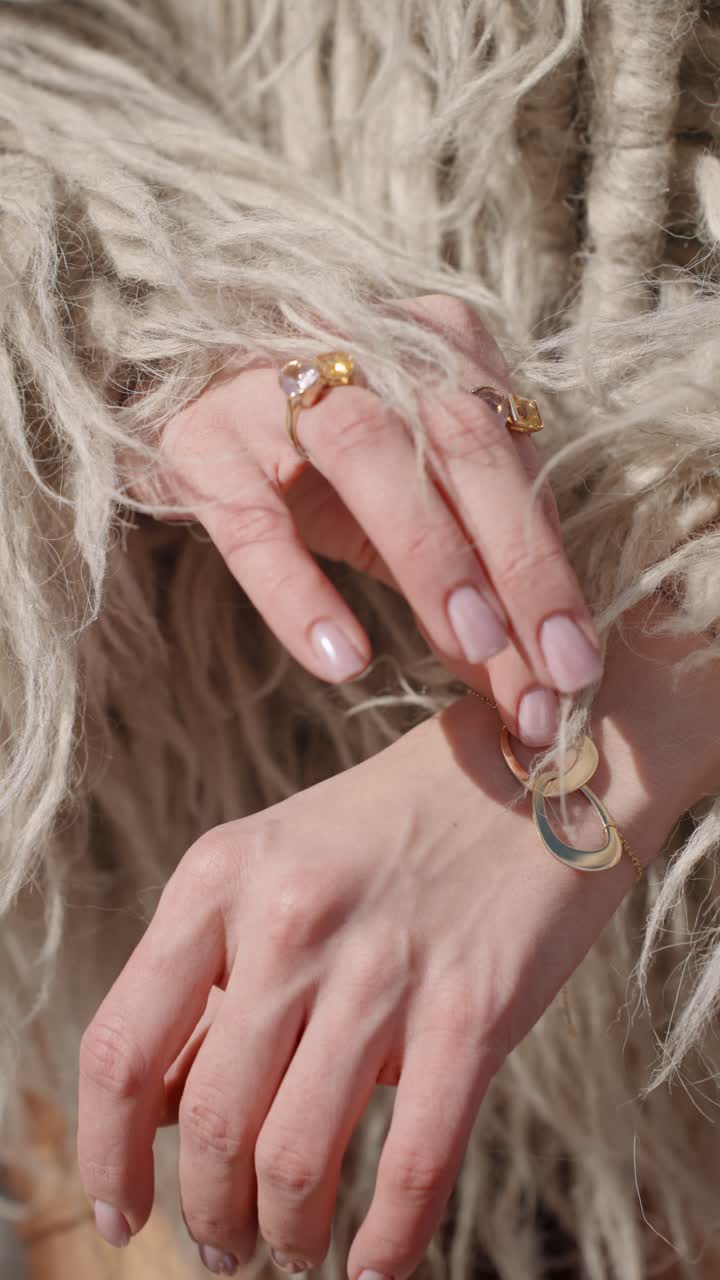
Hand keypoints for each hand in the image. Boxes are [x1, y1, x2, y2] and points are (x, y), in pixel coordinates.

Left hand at [77, 670, 689, 1277]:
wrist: (537, 770)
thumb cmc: (394, 828)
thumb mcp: (276, 865)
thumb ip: (214, 979)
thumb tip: (156, 1112)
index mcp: (219, 876)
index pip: (121, 1047)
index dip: (105, 1153)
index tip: (121, 1213)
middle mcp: (288, 918)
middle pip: (208, 1123)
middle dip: (208, 1214)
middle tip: (226, 1247)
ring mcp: (381, 965)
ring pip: (295, 1160)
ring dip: (283, 1234)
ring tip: (290, 1248)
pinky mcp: (471, 1010)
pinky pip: (411, 1168)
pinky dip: (386, 1243)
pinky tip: (374, 1266)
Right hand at [124, 295, 600, 744]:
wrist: (183, 400)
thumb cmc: (319, 456)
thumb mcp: (407, 500)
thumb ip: (471, 575)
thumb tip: (533, 688)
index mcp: (437, 346)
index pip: (511, 462)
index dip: (551, 565)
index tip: (576, 665)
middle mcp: (365, 342)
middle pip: (463, 447)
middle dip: (519, 565)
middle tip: (554, 673)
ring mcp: (274, 381)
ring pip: (371, 457)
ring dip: (434, 557)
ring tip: (475, 651)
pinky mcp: (201, 439)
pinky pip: (255, 523)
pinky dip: (300, 593)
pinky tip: (343, 657)